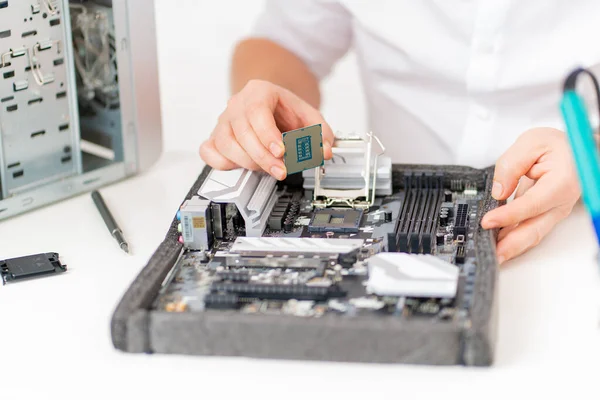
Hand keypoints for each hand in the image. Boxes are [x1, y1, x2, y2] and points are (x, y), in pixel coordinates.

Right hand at [199, 79, 333, 179]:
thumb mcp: (310, 117)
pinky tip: (240, 166)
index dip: (268, 135)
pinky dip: (222, 163)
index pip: (257, 112)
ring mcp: (223, 121)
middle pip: (242, 132)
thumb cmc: (286, 110)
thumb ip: (321, 133)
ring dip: (248, 162)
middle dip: (263, 157)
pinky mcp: (214, 137)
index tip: (281, 152)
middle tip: (281, 170)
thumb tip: (323, 152)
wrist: (271, 105)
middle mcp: (237, 105)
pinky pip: (208, 152)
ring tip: (267, 168)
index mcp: (258, 92)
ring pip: (225, 144)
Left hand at [481, 128, 580, 263]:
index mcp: (561, 182)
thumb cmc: (559, 146)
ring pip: (532, 234)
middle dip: (511, 245)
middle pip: (534, 229)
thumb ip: (512, 164)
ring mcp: (554, 211)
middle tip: (491, 254)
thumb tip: (499, 191)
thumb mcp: (531, 143)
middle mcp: (560, 202)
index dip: (508, 215)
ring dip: (511, 246)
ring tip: (491, 254)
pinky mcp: (544, 215)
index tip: (488, 221)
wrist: (575, 152)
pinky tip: (498, 244)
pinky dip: (513, 239)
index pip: (531, 204)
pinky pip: (528, 230)